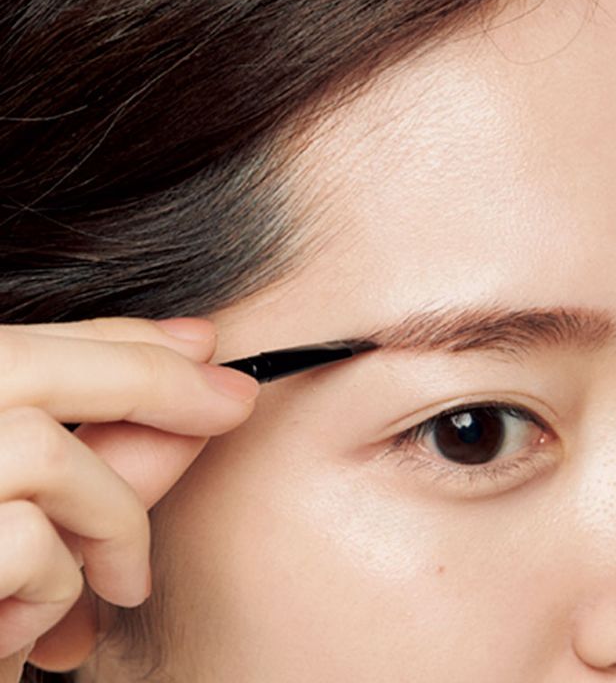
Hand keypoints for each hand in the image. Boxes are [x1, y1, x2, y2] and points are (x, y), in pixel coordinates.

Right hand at [0, 317, 257, 679]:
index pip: (38, 342)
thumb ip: (106, 442)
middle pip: (41, 368)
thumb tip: (196, 363)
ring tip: (124, 582)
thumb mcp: (37, 509)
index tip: (204, 345)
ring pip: (47, 462)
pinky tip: (36, 630)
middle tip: (234, 402)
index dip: (129, 340)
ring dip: (112, 524)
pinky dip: (60, 590)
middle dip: (155, 381)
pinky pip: (28, 550)